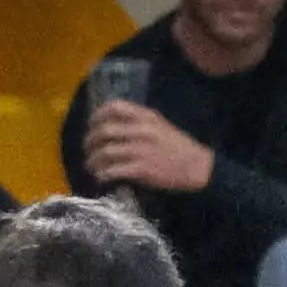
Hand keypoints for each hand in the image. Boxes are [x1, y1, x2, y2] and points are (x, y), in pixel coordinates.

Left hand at [84, 99, 213, 191]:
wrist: (198, 168)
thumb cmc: (179, 148)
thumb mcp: (161, 126)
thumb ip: (140, 122)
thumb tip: (114, 124)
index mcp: (146, 117)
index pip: (114, 107)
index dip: (97, 116)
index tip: (92, 125)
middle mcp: (141, 131)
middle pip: (104, 131)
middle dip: (90, 142)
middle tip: (88, 150)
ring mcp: (140, 150)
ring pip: (105, 152)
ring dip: (93, 161)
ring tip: (91, 167)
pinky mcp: (141, 169)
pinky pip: (113, 170)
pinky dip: (103, 175)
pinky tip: (101, 178)